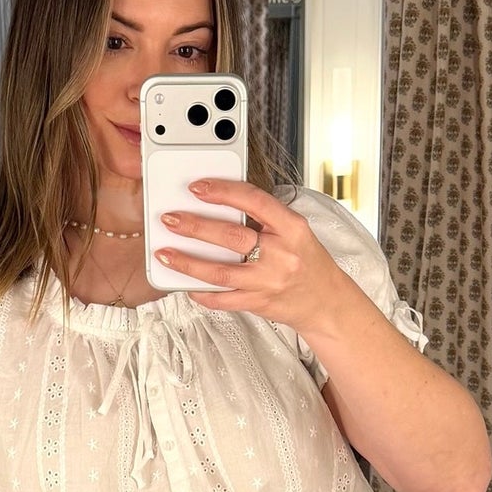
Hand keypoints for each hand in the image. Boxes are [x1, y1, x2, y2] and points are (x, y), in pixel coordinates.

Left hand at [154, 177, 338, 334]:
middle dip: (195, 227)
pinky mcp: (259, 304)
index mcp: (292, 228)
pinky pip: (223, 300)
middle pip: (231, 238)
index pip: (254, 201)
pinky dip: (201, 292)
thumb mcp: (294, 231)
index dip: (223, 191)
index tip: (198, 187)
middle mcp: (281, 255)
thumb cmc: (307, 262)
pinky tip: (185, 285)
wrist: (326, 303)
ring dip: (188, 263)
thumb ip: (264, 218)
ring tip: (165, 253)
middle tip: (171, 219)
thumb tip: (220, 204)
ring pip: (220, 272)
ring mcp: (269, 282)